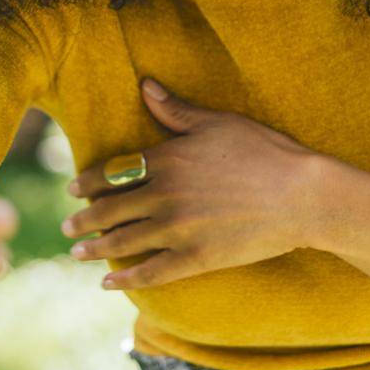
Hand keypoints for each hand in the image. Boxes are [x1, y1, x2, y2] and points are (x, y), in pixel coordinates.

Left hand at [58, 77, 327, 289]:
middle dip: (84, 219)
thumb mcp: (217, 122)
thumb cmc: (263, 151)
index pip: (113, 172)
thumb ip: (175, 110)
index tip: (74, 190)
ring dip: (96, 248)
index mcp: (167, 159)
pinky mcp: (196, 258)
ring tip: (77, 252)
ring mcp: (178, 230)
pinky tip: (109, 283)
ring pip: (124, 242)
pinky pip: (151, 272)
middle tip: (68, 225)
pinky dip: (126, 279)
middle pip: (111, 209)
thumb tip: (144, 85)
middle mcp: (164, 195)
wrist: (302, 196)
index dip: (89, 183)